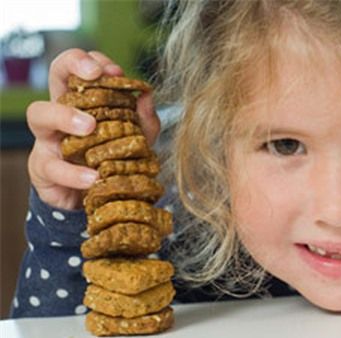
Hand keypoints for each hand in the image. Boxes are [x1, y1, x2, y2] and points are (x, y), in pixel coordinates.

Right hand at [27, 48, 159, 209]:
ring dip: (64, 115)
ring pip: (38, 114)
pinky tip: (92, 176)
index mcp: (84, 101)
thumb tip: (147, 94)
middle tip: (95, 77)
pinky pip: (51, 166)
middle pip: (54, 76)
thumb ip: (144, 121)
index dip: (93, 61)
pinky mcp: (42, 169)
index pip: (81, 67)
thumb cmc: (115, 162)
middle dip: (71, 66)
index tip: (115, 72)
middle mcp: (62, 113)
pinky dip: (73, 173)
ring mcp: (47, 139)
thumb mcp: (136, 141)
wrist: (101, 201)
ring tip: (90, 127)